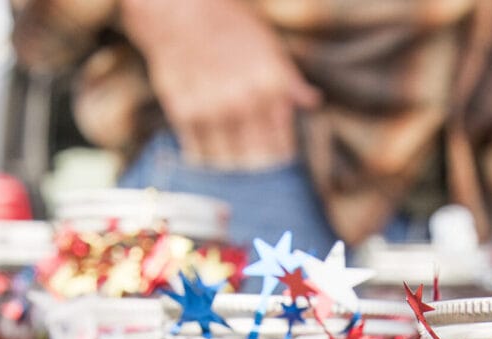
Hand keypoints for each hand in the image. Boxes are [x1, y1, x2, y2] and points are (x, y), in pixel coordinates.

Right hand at [119, 0, 320, 169]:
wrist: (179, 9)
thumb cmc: (228, 24)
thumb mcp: (269, 46)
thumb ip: (290, 80)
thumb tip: (313, 102)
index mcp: (271, 89)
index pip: (282, 146)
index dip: (280, 161)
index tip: (276, 165)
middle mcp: (244, 103)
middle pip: (257, 162)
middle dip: (257, 170)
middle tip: (253, 170)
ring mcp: (214, 111)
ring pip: (228, 163)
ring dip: (230, 167)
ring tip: (231, 163)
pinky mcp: (185, 114)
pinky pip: (199, 152)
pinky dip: (204, 155)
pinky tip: (207, 149)